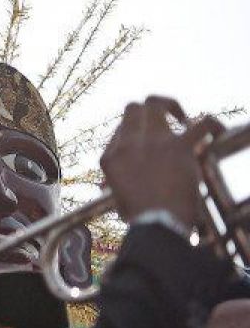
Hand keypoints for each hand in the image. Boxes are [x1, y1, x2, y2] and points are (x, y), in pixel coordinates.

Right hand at [100, 96, 221, 229]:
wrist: (156, 223)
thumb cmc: (139, 217)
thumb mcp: (117, 197)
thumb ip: (117, 182)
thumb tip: (110, 185)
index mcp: (111, 156)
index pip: (121, 129)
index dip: (137, 131)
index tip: (148, 142)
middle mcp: (128, 143)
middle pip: (134, 108)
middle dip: (149, 109)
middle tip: (164, 119)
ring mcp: (153, 141)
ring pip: (158, 104)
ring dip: (173, 107)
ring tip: (184, 119)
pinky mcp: (179, 146)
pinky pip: (202, 123)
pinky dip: (213, 124)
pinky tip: (217, 130)